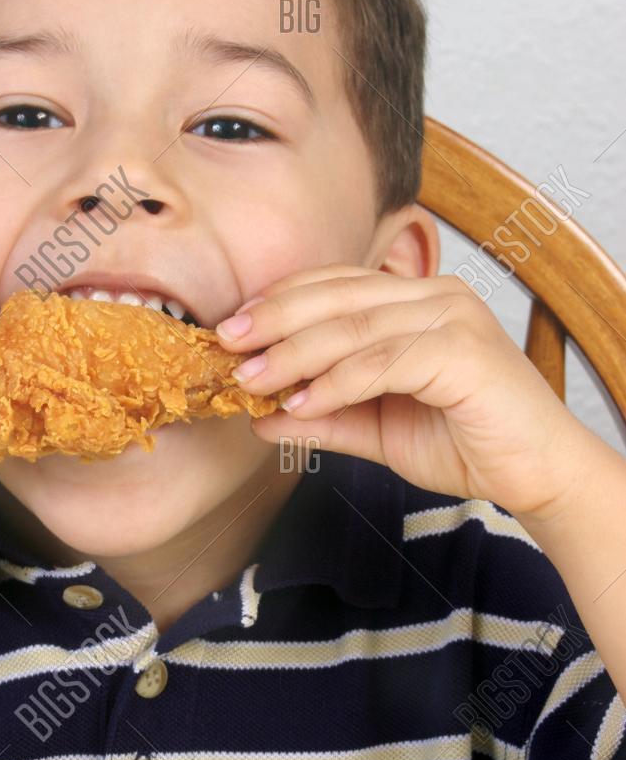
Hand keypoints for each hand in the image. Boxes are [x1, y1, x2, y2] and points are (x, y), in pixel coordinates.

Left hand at [216, 265, 598, 520]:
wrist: (534, 474)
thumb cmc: (465, 443)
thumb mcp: (376, 429)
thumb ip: (322, 417)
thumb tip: (259, 416)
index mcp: (415, 299)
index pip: (335, 286)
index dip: (279, 303)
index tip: (231, 330)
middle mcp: (435, 295)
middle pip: (337, 297)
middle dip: (274, 321)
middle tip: (226, 345)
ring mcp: (452, 318)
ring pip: (354, 327)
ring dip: (294, 355)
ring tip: (251, 380)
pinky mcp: (463, 352)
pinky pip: (383, 361)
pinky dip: (337, 382)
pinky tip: (302, 403)